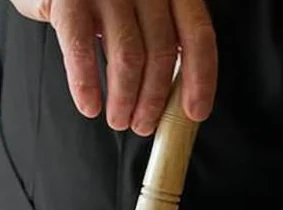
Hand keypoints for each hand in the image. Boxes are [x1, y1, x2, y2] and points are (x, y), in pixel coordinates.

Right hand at [9, 0, 216, 134]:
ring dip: (125, 98)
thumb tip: (175, 93)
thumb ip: (159, 36)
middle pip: (162, 52)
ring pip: (128, 55)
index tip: (195, 112)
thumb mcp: (139, 6)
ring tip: (119, 120)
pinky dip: (86, 84)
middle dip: (155, 98)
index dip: (201, 78)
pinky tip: (89, 105)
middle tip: (144, 124)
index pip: (198, 35)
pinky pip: (82, 48)